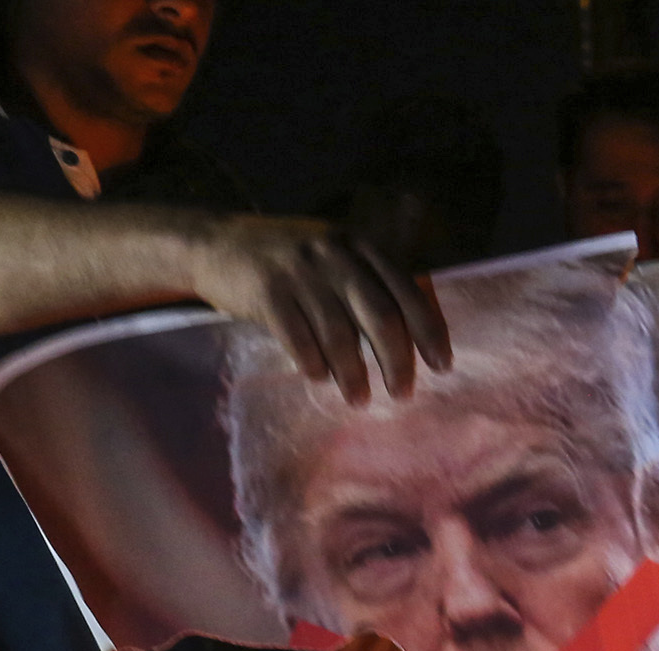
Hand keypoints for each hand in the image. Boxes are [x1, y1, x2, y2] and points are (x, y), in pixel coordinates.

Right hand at [189, 215, 452, 405]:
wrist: (216, 243)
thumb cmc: (291, 263)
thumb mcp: (336, 256)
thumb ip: (375, 285)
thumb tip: (420, 336)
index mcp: (359, 244)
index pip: (408, 292)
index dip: (430, 332)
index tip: (442, 366)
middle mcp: (334, 253)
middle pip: (381, 317)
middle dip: (398, 362)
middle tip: (403, 393)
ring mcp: (298, 270)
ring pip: (340, 336)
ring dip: (354, 376)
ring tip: (360, 398)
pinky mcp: (266, 291)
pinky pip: (300, 341)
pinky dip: (314, 366)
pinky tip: (319, 377)